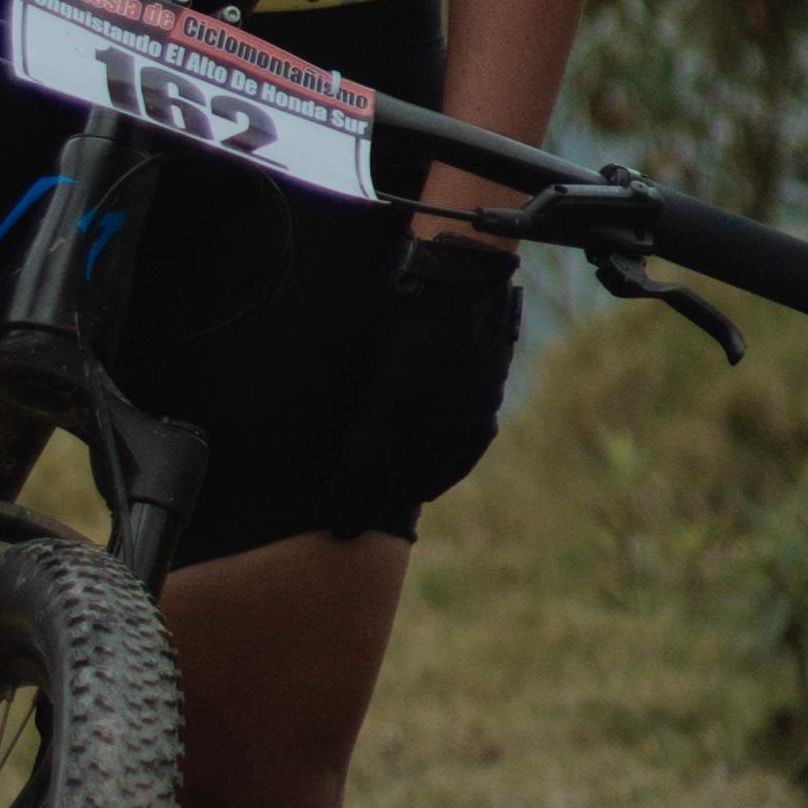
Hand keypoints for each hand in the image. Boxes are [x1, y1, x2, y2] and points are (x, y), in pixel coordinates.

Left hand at [328, 227, 522, 534]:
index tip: (323, 513)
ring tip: (374, 515)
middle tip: (341, 529)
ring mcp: (464, 414)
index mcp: (398, 396)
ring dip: (398, 500)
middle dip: (363, 507)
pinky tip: (422, 492)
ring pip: (428, 476)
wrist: (462, 278)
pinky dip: (438, 480)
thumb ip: (359, 401)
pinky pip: (460, 460)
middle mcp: (434, 413)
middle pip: (393, 479)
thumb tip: (340, 446)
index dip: (341, 493)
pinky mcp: (484, 411)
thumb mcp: (367, 349)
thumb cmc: (399, 305)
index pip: (363, 464)